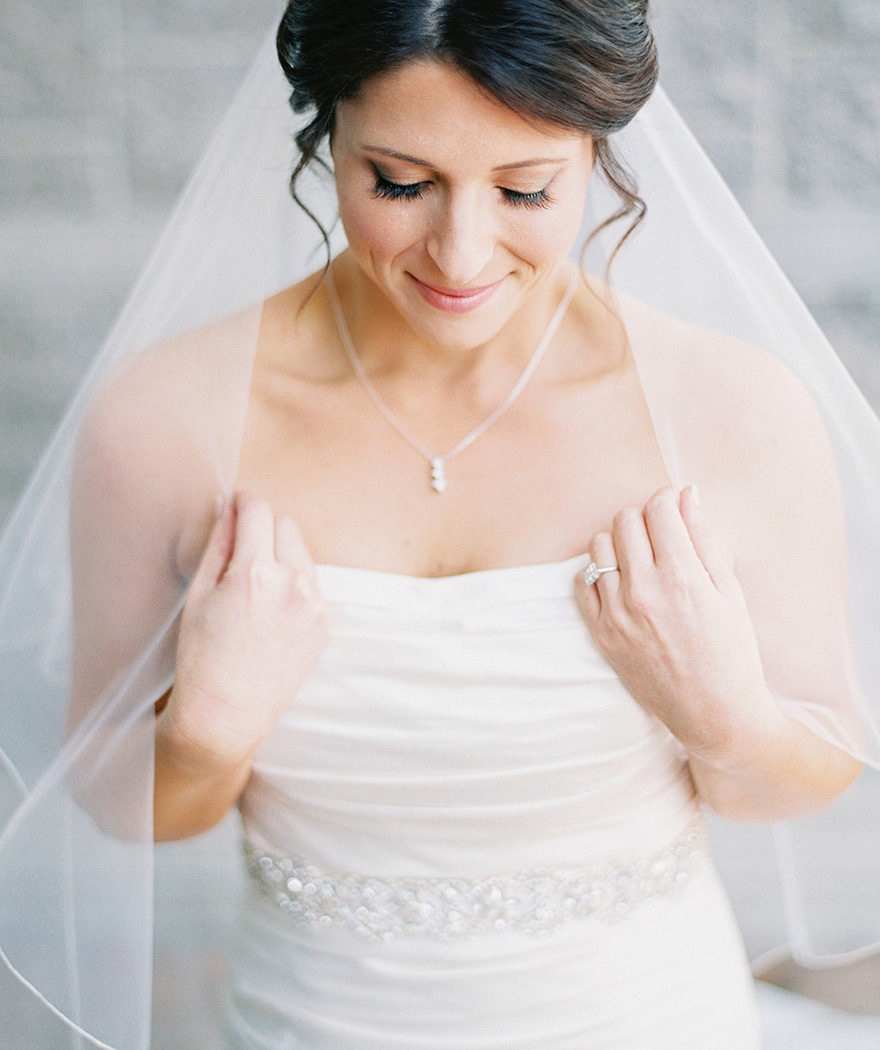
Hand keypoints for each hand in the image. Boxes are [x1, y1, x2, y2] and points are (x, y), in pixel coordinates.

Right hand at [160, 494, 328, 769]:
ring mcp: (314, 604)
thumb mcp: (199, 594)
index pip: (258, 508)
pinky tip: (270, 612)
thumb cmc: (201, 656)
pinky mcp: (325, 623)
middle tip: (241, 554)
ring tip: (255, 590)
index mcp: (255, 573)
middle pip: (285, 524)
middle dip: (263, 529)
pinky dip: (294, 585)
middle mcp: (292, 584)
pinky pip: (312, 583)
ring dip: (281, 556)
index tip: (235, 508)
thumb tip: (228, 506)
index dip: (243, 503)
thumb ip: (218, 544)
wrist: (226, 714)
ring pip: (302, 552)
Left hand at [574, 487, 774, 765]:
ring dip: (619, 543)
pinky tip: (620, 581)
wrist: (714, 714)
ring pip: (599, 546)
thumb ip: (704, 538)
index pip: (658, 509)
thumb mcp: (729, 591)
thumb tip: (687, 493)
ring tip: (640, 559)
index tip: (674, 510)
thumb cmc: (731, 651)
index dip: (668, 500)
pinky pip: (582, 582)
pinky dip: (598, 572)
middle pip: (625, 520)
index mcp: (682, 578)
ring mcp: (617, 614)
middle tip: (660, 536)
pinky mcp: (601, 634)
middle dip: (644, 519)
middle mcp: (644, 592)